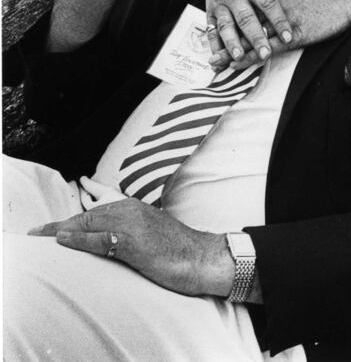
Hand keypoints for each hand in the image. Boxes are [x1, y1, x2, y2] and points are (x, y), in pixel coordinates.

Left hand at [29, 198, 232, 296]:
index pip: (99, 205)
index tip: (56, 214)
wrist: (201, 257)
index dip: (75, 209)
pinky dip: (78, 239)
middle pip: (89, 214)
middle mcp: (131, 210)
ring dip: (63, 230)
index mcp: (136, 207)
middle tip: (38, 230)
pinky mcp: (132, 241)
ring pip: (89, 223)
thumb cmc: (178, 249)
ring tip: (42, 235)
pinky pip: (99, 239)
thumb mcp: (152, 233)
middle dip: (61, 223)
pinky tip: (64, 240)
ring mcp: (132, 224)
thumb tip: (111, 237)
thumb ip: (132, 229)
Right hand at [205, 0, 293, 67]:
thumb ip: (268, 2)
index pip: (268, 4)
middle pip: (247, 18)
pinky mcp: (209, 10)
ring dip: (232, 43)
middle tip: (266, 54)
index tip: (288, 38)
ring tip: (238, 58)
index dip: (279, 21)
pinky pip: (210, 30)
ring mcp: (220, 3)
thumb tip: (281, 26)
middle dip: (256, 38)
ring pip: (226, 25)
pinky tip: (218, 59)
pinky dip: (214, 46)